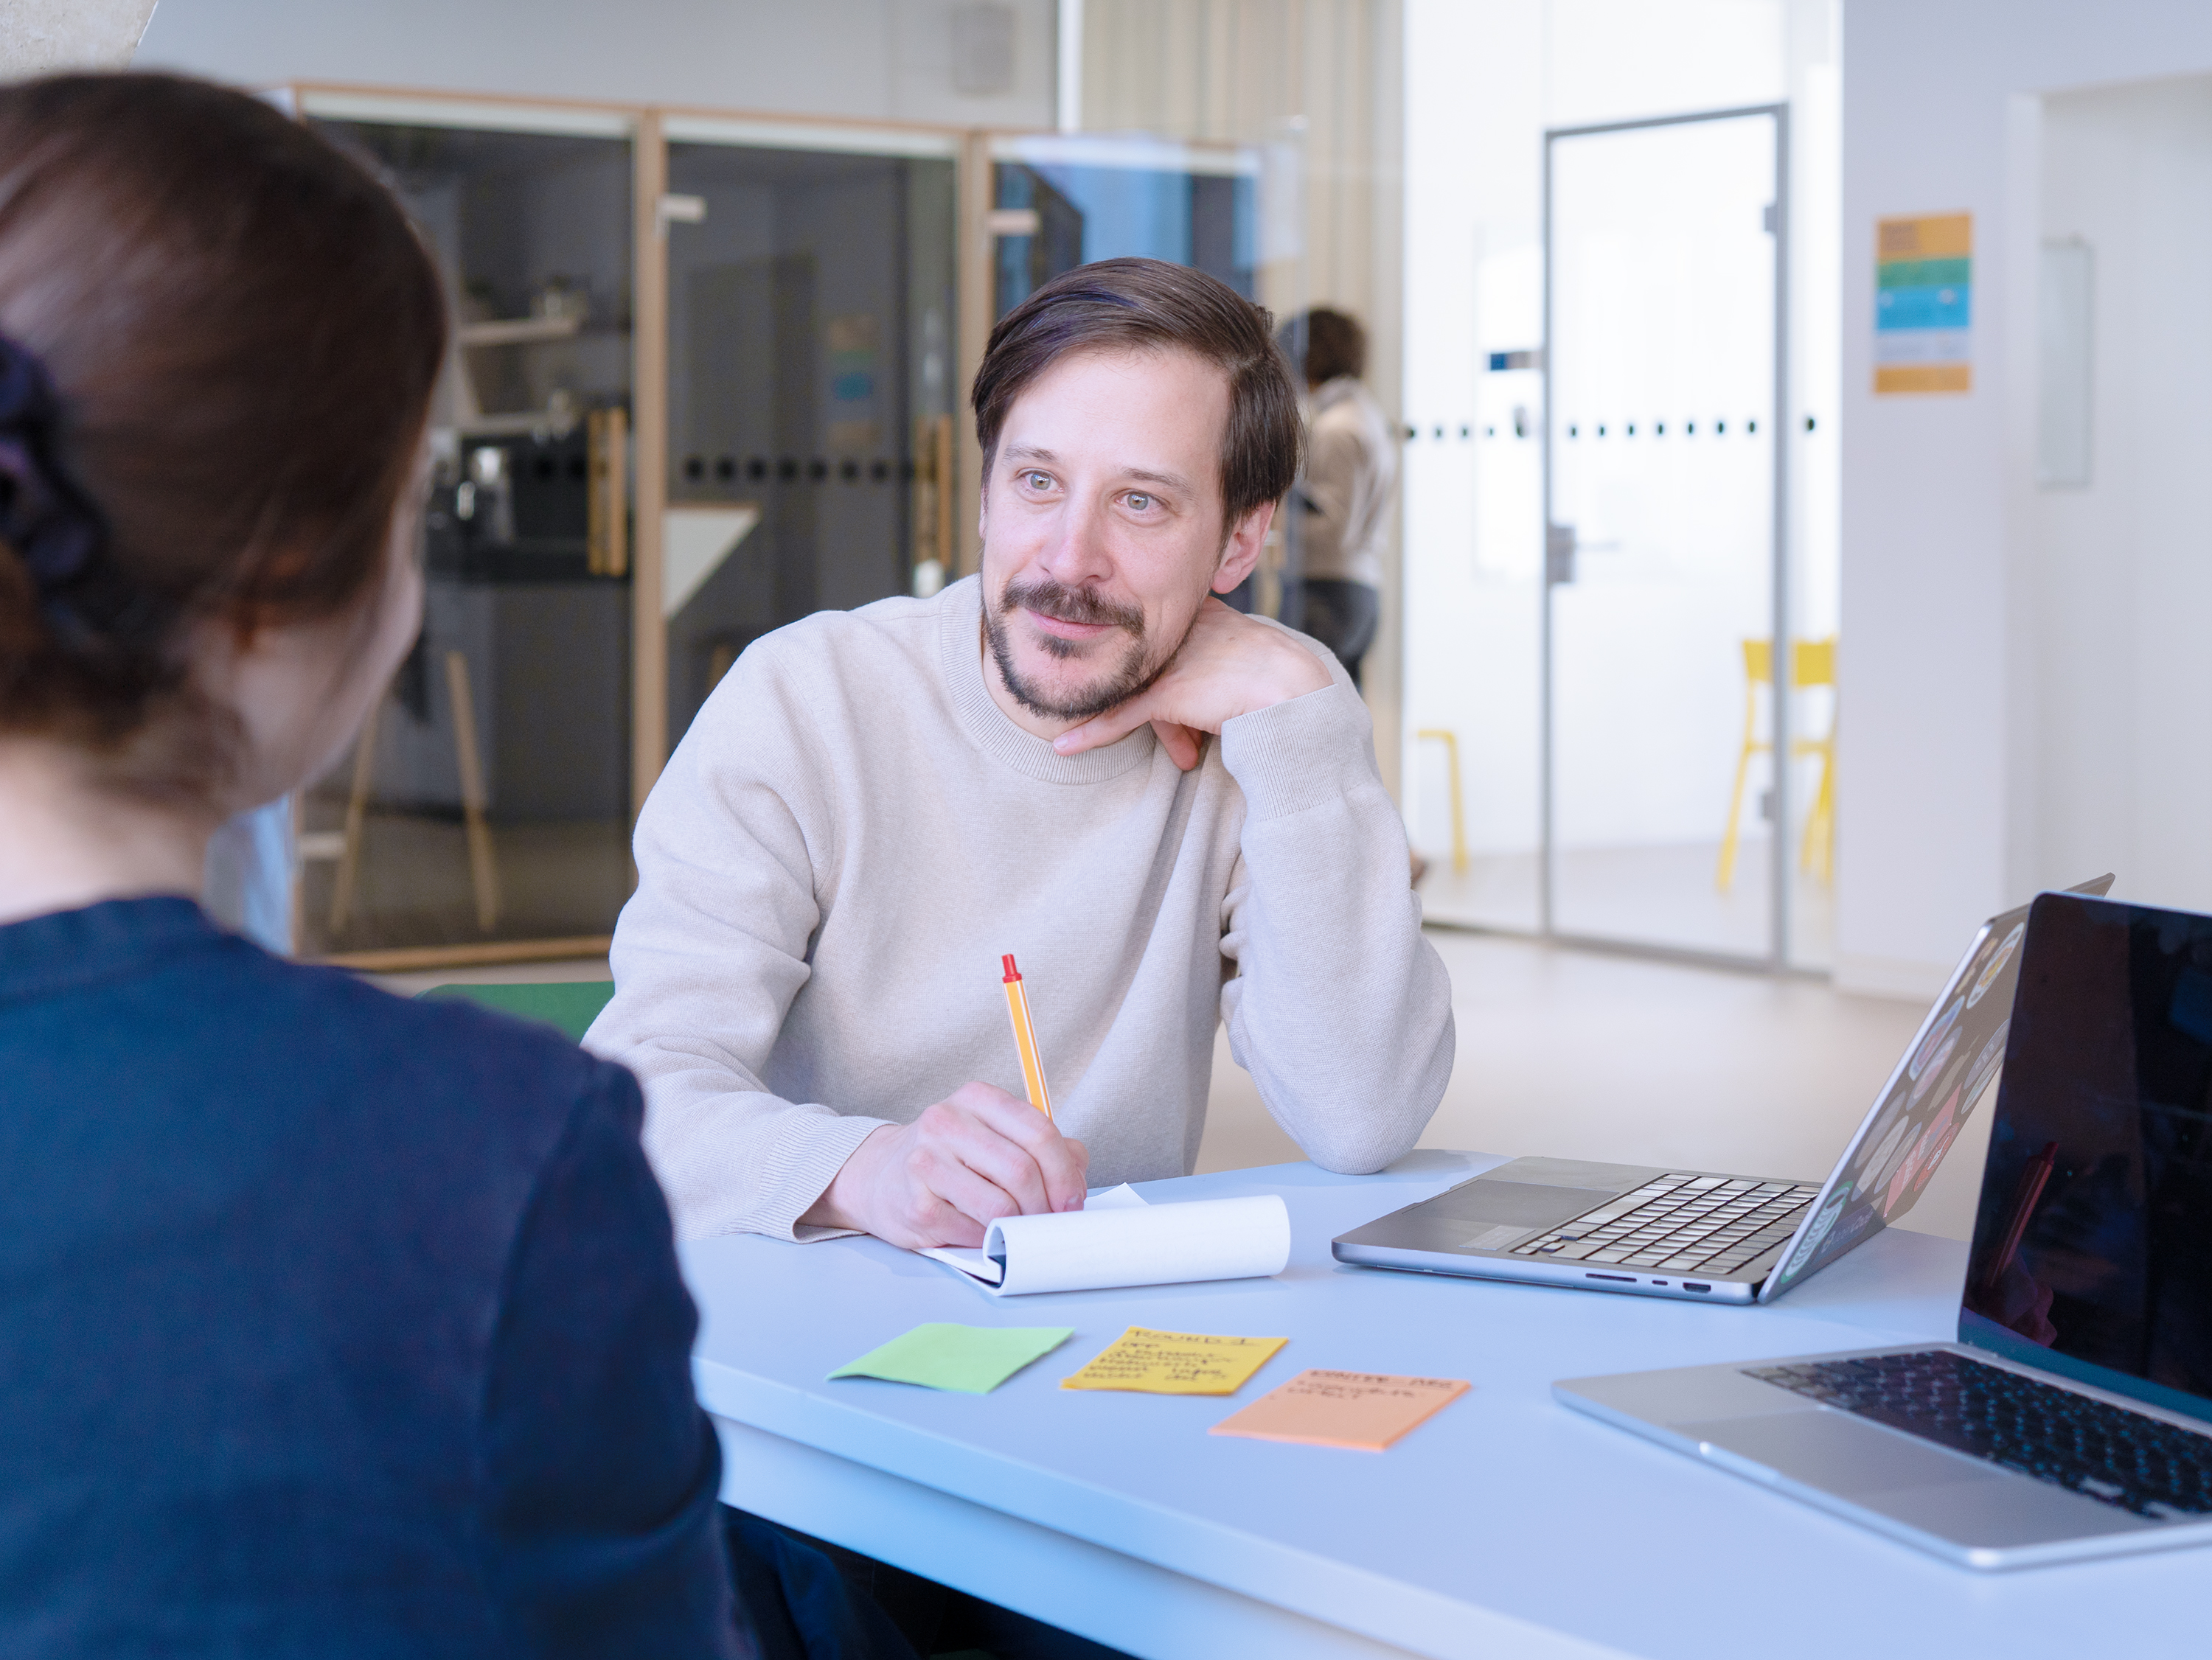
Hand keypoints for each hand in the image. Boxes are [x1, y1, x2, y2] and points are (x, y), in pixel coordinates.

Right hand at [801, 1082, 1089, 1247]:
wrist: (879, 1176)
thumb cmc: (950, 1158)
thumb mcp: (993, 1135)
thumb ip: (1041, 1146)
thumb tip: (1077, 1172)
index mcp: (976, 1098)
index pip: (1038, 1132)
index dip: (1065, 1173)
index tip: (1073, 1200)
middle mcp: (947, 1122)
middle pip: (1022, 1170)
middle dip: (1046, 1205)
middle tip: (1050, 1221)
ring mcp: (926, 1162)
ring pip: (1000, 1204)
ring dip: (1020, 1225)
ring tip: (1019, 1228)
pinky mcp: (916, 1204)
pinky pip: (973, 1230)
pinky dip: (990, 1239)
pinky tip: (985, 1233)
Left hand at [1051, 598, 1330, 769]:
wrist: (1298, 698)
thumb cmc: (1280, 685)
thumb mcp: (1243, 660)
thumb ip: (1219, 659)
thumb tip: (1205, 685)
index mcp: (1205, 615)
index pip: (1165, 641)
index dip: (1169, 677)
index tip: (1180, 702)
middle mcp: (1183, 631)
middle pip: (1150, 670)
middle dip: (1161, 710)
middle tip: (1185, 745)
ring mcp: (1172, 661)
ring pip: (1132, 692)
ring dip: (1122, 721)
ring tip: (1131, 746)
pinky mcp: (1167, 693)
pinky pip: (1121, 717)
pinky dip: (1091, 733)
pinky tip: (1064, 747)